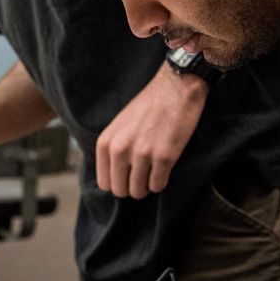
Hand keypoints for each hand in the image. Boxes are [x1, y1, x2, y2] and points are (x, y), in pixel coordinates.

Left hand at [96, 65, 206, 198]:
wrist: (175, 88)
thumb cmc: (148, 107)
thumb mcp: (119, 126)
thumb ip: (113, 150)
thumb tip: (113, 178)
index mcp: (106, 142)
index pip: (104, 182)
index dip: (119, 182)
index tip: (130, 175)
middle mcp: (119, 149)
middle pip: (120, 191)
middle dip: (133, 187)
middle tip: (144, 174)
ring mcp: (141, 154)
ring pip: (139, 191)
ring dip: (148, 185)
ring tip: (155, 169)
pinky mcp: (164, 157)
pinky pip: (158, 185)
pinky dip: (162, 181)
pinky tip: (165, 166)